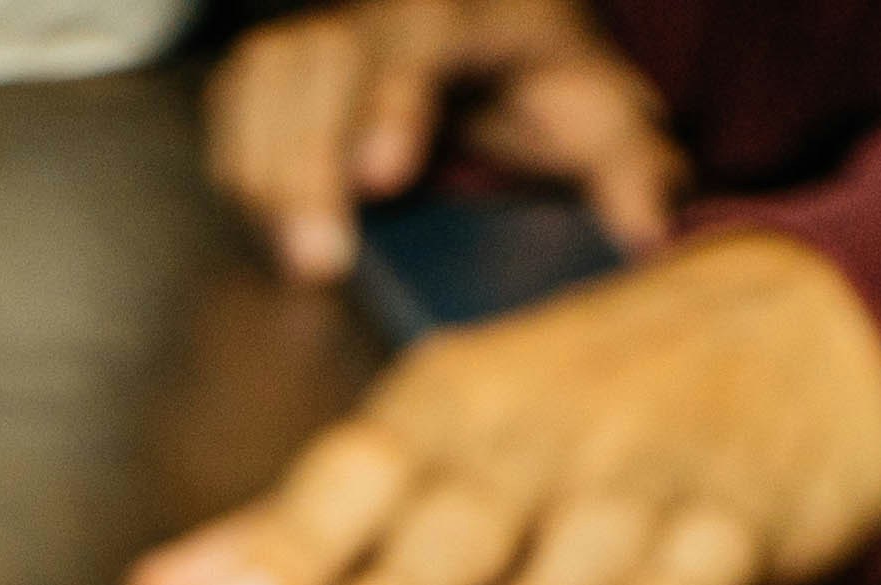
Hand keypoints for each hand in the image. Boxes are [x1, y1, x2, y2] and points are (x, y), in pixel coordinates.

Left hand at [120, 235, 880, 584]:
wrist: (793, 325)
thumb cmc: (577, 407)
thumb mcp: (431, 444)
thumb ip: (296, 532)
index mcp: (438, 422)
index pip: (346, 484)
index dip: (280, 558)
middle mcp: (529, 443)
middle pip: (450, 527)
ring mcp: (639, 477)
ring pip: (576, 556)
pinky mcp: (739, 516)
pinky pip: (703, 566)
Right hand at [208, 0, 686, 285]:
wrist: (487, 39)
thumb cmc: (539, 78)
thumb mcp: (601, 109)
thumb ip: (627, 164)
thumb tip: (647, 231)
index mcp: (460, 7)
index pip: (414, 37)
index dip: (390, 102)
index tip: (383, 177)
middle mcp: (378, 5)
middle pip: (318, 61)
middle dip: (307, 163)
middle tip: (318, 263)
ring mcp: (320, 28)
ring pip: (262, 76)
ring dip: (266, 172)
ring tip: (296, 257)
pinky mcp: (276, 63)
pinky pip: (233, 102)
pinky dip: (239, 163)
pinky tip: (264, 223)